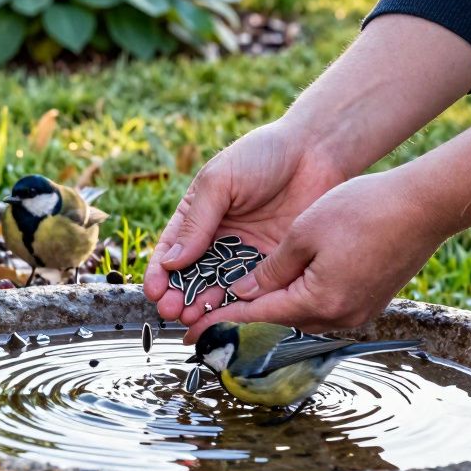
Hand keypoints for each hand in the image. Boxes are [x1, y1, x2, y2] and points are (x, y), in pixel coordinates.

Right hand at [144, 121, 347, 324]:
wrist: (316, 151)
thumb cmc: (262, 155)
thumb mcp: (218, 182)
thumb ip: (196, 222)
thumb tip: (172, 260)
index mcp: (197, 215)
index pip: (171, 248)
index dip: (160, 271)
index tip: (154, 290)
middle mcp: (219, 237)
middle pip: (193, 274)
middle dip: (179, 295)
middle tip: (172, 312)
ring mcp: (246, 252)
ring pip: (220, 286)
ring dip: (204, 304)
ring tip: (194, 319)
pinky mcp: (275, 262)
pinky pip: (254, 287)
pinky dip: (240, 303)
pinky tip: (228, 314)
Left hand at [182, 170, 441, 342]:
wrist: (422, 206)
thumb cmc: (362, 211)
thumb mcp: (303, 234)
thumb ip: (270, 270)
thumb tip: (245, 293)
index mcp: (319, 301)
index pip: (257, 318)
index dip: (221, 324)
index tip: (192, 334)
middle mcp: (339, 316)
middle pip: (278, 326)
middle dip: (241, 323)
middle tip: (205, 324)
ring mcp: (357, 312)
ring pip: (299, 318)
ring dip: (268, 313)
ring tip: (233, 310)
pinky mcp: (367, 301)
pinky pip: (320, 309)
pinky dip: (294, 303)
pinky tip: (276, 294)